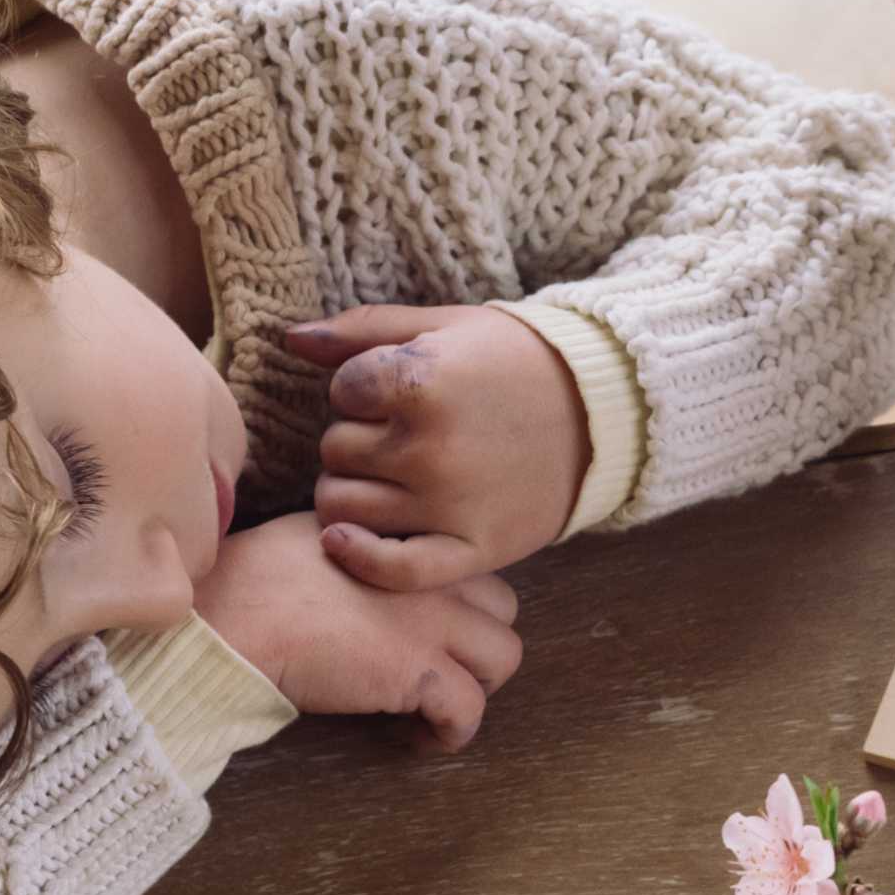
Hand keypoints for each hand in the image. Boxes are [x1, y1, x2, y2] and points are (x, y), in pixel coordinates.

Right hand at [194, 513, 522, 751]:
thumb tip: (369, 557)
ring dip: (476, 686)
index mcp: (410, 540)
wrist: (234, 618)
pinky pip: (470, 710)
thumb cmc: (253, 577)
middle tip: (440, 670)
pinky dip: (452, 732)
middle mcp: (433, 576)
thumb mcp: (320, 531)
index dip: (458, 604)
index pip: (469, 568)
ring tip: (434, 707)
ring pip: (504, 657)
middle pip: (503, 608)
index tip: (429, 633)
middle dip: (479, 642)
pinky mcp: (421, 673)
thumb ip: (365, 543)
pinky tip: (416, 738)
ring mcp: (434, 624)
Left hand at [284, 304, 590, 589]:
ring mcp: (449, 504)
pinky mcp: (472, 548)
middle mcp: (431, 448)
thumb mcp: (446, 326)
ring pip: (343, 507)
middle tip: (401, 435)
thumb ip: (364, 329)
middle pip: (337, 451)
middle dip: (358, 439)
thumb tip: (291, 339)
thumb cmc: (518, 362)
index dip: (361, 390)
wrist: (603, 414)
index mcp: (422, 382)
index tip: (394, 392)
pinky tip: (344, 539)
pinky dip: (358, 556)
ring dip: (351, 492)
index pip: (340, 394)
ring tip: (388, 478)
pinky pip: (391, 569)